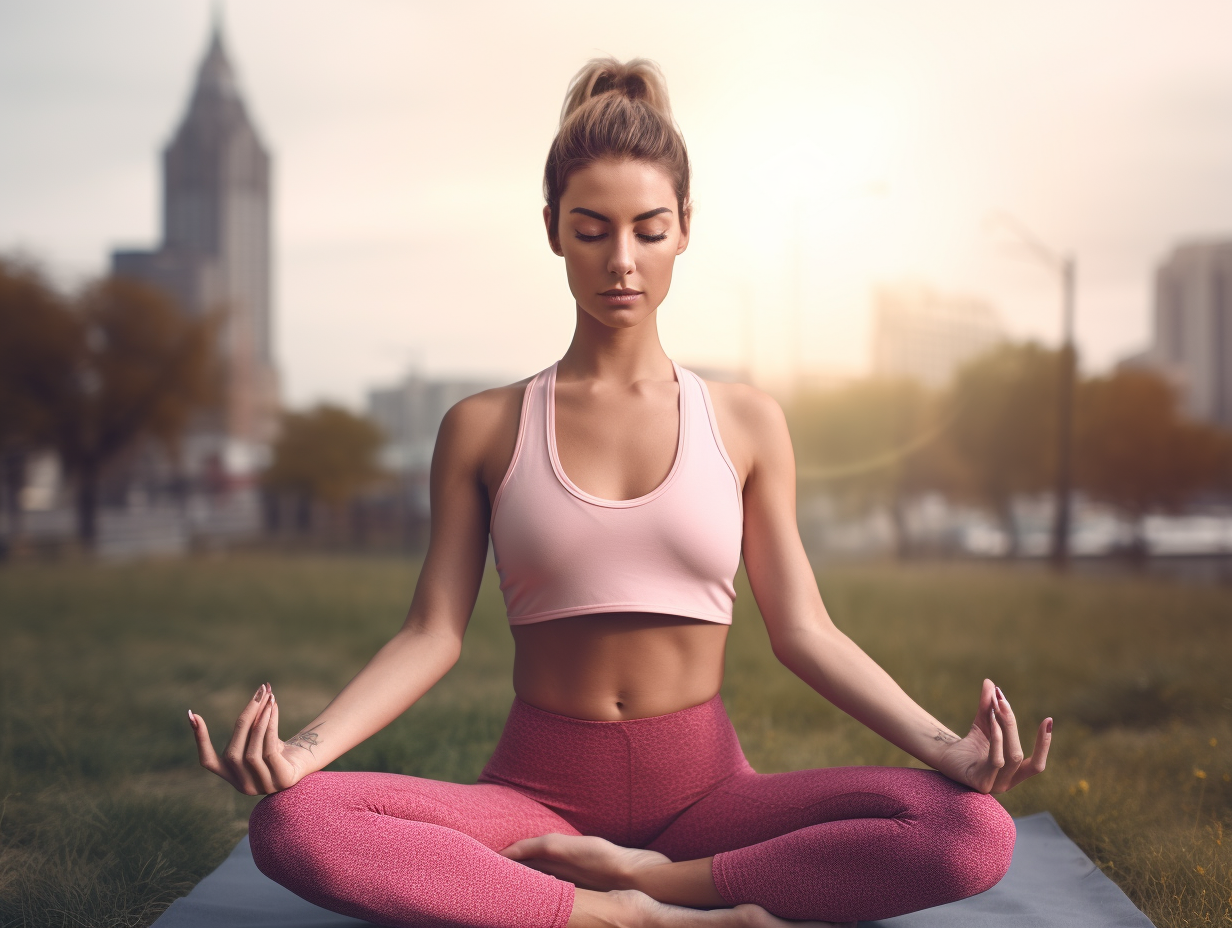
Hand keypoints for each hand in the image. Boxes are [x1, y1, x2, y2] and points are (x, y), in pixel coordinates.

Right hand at [188, 684, 312, 795]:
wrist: (305, 762)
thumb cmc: (276, 748)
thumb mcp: (256, 739)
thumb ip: (246, 727)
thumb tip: (254, 698)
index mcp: (231, 775)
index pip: (208, 762)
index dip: (199, 740)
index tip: (192, 715)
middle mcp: (243, 785)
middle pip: (234, 752)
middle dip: (245, 718)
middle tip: (258, 693)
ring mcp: (262, 786)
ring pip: (252, 751)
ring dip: (260, 721)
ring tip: (268, 698)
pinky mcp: (281, 780)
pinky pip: (269, 750)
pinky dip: (270, 727)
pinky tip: (274, 708)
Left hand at [932, 679, 1051, 793]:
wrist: (943, 756)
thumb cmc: (968, 743)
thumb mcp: (983, 724)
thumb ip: (989, 706)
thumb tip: (990, 682)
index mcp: (1014, 774)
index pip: (1037, 765)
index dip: (1044, 745)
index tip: (1048, 719)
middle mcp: (1006, 783)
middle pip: (1020, 755)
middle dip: (1013, 725)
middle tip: (1002, 700)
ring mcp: (994, 785)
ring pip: (1012, 757)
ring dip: (1007, 728)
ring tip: (996, 705)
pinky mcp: (980, 783)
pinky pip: (996, 760)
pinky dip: (997, 738)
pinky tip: (991, 719)